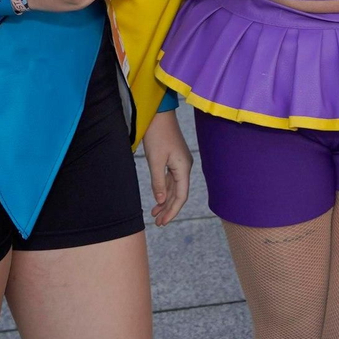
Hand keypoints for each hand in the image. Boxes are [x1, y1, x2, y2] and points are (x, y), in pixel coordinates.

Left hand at [141, 110, 191, 225]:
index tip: (163, 222)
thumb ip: (158, 182)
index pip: (181, 195)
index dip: (173, 210)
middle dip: (169, 209)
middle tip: (158, 223)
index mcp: (183, 167)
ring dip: (165, 201)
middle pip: (179, 194)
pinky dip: (164, 190)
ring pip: (174, 188)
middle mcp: (184, 166)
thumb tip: (161, 200)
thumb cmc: (157, 135)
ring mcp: (180, 163)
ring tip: (154, 214)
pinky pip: (171, 180)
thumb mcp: (155, 160)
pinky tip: (157, 199)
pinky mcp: (173, 159)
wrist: (159, 115)